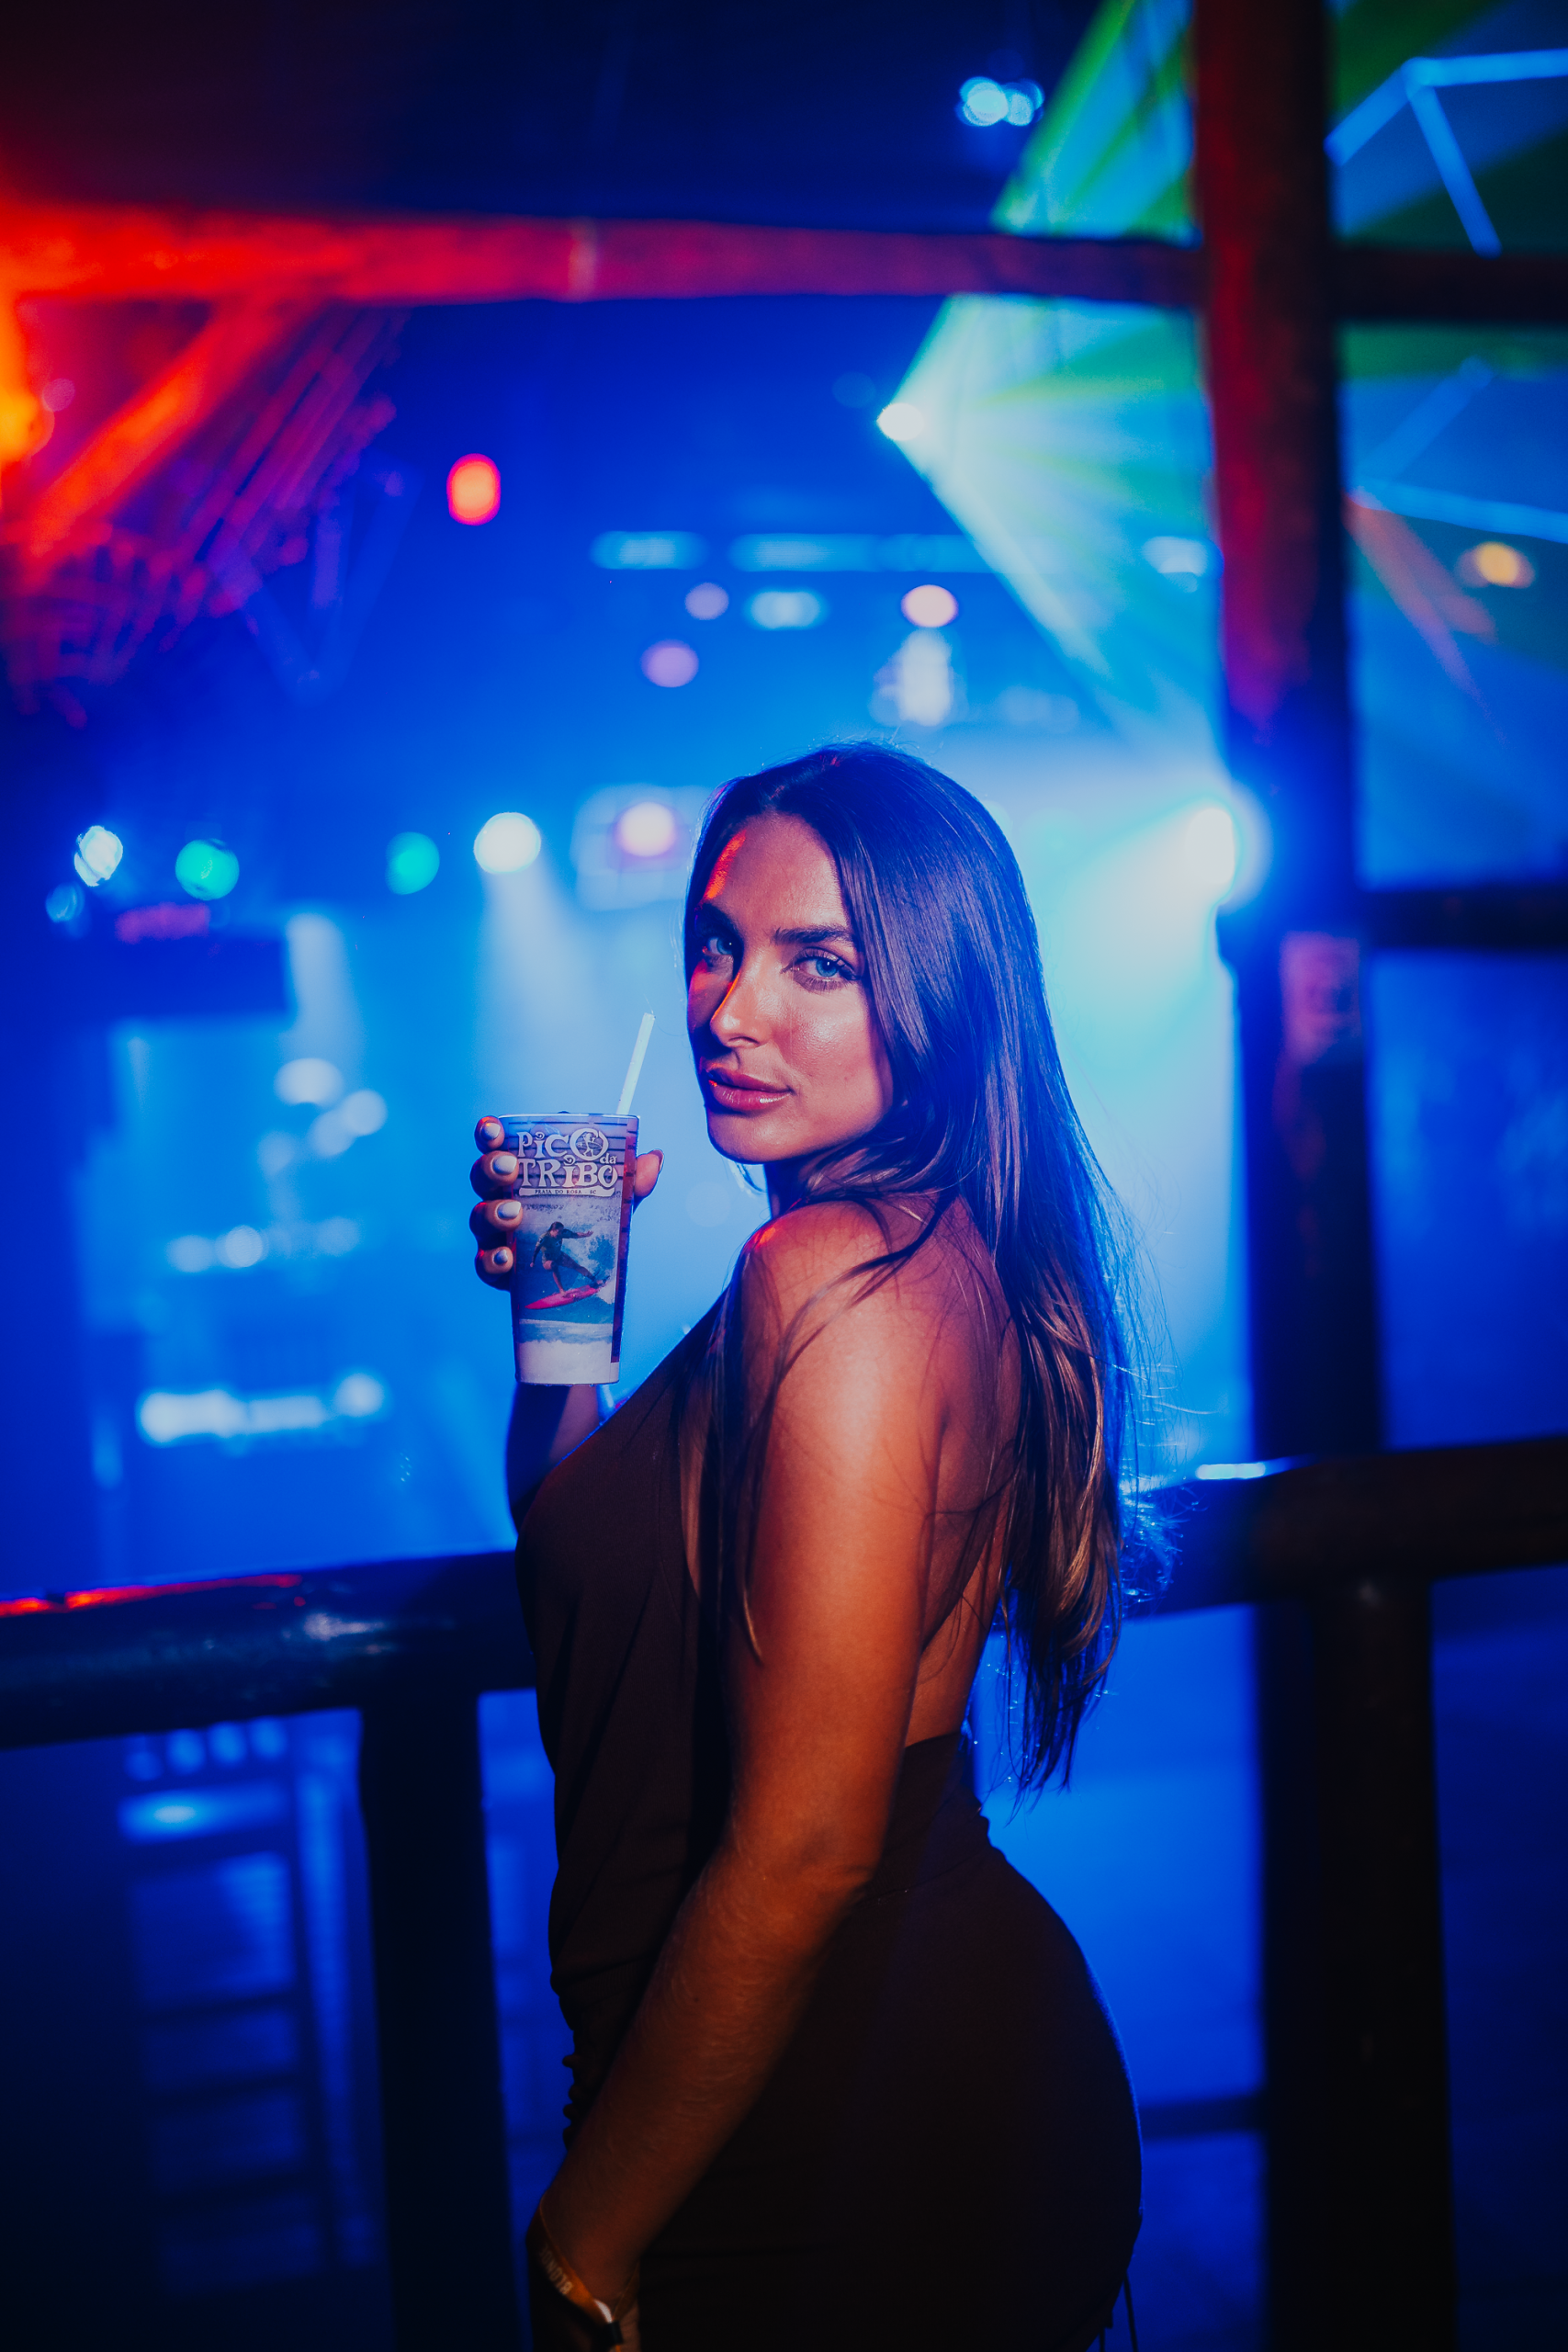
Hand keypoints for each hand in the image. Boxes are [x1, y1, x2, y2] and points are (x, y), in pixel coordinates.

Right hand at [469, 1117, 662, 1289]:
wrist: (588, 1273)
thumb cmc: (589, 1221)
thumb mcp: (613, 1200)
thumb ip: (630, 1181)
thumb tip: (654, 1158)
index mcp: (524, 1174)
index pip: (498, 1146)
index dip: (490, 1134)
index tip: (493, 1128)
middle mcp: (502, 1197)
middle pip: (482, 1177)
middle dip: (490, 1168)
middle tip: (509, 1170)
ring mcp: (497, 1232)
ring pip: (479, 1217)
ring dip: (492, 1212)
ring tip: (514, 1214)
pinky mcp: (499, 1267)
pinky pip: (485, 1264)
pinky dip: (492, 1260)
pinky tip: (507, 1258)